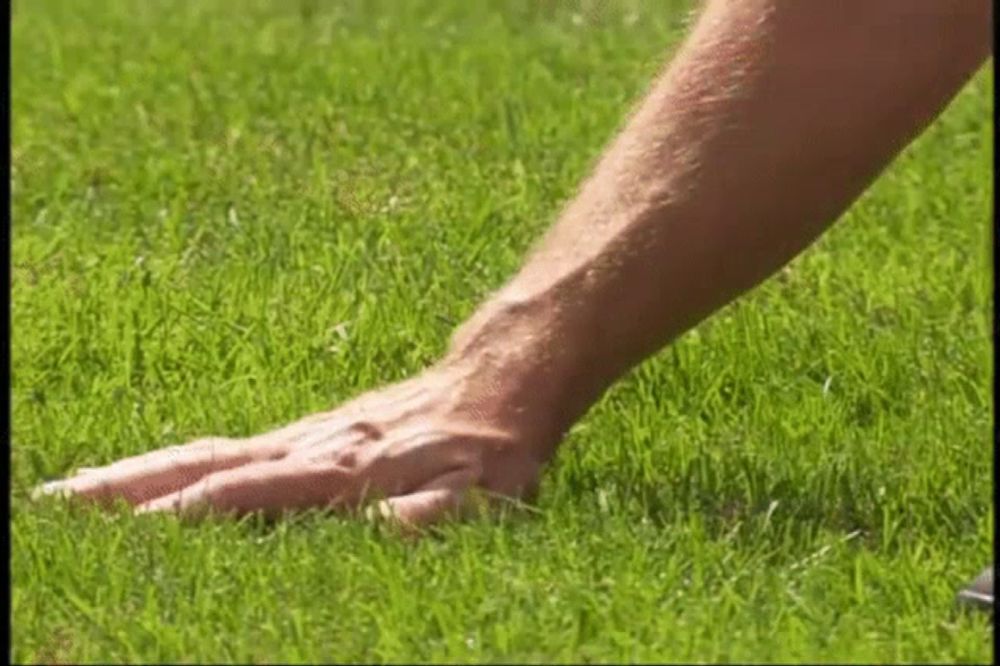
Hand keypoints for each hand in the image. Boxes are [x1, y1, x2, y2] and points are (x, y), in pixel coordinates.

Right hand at [32, 359, 556, 527]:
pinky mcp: (316, 431)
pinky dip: (185, 462)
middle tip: (58, 504)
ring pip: (212, 452)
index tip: (128, 533)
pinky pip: (238, 447)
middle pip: (208, 465)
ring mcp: (310, 436)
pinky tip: (160, 476)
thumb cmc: (491, 447)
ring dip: (142, 472)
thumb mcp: (481, 492)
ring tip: (78, 491)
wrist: (500, 383)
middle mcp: (315, 447)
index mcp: (346, 470)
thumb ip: (431, 515)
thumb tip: (385, 531)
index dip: (189, 512)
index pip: (252, 491)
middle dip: (131, 487)